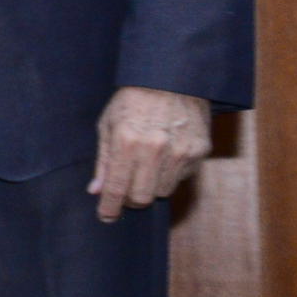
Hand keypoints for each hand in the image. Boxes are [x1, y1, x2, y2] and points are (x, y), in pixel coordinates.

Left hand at [89, 85, 210, 220]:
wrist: (172, 79)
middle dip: (130, 200)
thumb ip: (104, 162)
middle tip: (125, 192)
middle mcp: (155, 149)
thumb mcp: (108, 126)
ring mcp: (181, 152)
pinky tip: (164, 156)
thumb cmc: (133, 101)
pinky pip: (181, 178)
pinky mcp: (199, 152)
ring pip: (162, 191)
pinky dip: (169, 175)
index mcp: (127, 141)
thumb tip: (97, 191)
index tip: (106, 217)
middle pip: (142, 198)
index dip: (109, 208)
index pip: (117, 189)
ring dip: (151, 187)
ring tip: (146, 165)